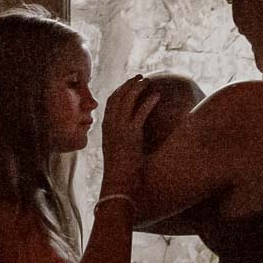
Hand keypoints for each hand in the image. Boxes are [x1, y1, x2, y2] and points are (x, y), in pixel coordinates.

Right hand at [100, 74, 158, 196]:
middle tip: (140, 77)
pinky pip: (140, 113)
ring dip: (137, 88)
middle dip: (128, 84)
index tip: (129, 84)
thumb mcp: (120, 154)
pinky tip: (157, 95)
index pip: (110, 103)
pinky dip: (148, 102)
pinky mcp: (130, 135)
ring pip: (127, 101)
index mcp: (106, 129)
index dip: (120, 90)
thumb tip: (132, 139)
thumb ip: (123, 143)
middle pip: (117, 97)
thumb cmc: (121, 174)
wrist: (118, 186)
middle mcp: (110, 127)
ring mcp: (119, 130)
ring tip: (148, 81)